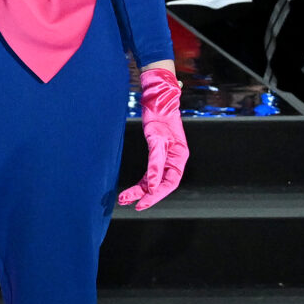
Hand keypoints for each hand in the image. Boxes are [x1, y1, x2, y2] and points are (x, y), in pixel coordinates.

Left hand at [118, 67, 188, 209]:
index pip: (170, 182)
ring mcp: (165, 158)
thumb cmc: (160, 116)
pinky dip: (140, 182)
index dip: (157, 195)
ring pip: (153, 181)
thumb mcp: (156, 139)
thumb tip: (153, 185)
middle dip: (146, 196)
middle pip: (161, 185)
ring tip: (124, 199)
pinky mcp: (155, 154)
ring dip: (139, 191)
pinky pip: (148, 174)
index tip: (142, 202)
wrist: (157, 99)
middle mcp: (173, 160)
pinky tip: (130, 190)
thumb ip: (155, 163)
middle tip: (130, 203)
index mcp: (179, 157)